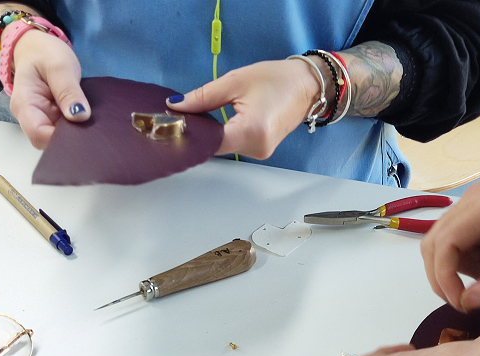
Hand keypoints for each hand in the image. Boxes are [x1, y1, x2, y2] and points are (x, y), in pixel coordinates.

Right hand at [9, 29, 89, 148]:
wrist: (37, 47)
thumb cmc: (44, 53)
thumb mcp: (60, 66)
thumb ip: (68, 91)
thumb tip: (80, 116)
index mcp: (24, 104)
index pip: (39, 134)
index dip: (61, 140)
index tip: (85, 135)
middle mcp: (29, 117)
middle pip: (48, 142)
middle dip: (71, 141)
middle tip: (95, 134)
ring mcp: (41, 119)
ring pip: (58, 139)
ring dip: (76, 136)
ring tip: (95, 129)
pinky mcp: (52, 119)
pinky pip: (65, 131)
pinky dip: (77, 130)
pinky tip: (90, 126)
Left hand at [166, 58, 323, 159]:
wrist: (307, 85)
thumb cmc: (277, 80)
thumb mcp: (235, 81)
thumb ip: (202, 97)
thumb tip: (176, 106)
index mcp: (252, 131)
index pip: (209, 142)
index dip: (190, 132)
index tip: (172, 123)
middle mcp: (257, 148)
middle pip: (215, 146)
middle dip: (199, 131)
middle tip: (182, 114)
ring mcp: (261, 152)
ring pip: (224, 147)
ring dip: (212, 133)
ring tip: (203, 115)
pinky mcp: (261, 150)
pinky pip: (235, 145)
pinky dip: (224, 135)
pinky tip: (220, 122)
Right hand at [420, 182, 479, 311]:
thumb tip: (468, 302)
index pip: (445, 243)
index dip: (444, 277)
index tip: (461, 302)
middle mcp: (472, 198)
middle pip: (435, 242)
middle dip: (447, 275)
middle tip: (473, 296)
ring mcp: (470, 202)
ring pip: (442, 244)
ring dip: (461, 268)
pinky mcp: (473, 210)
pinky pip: (454, 240)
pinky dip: (468, 260)